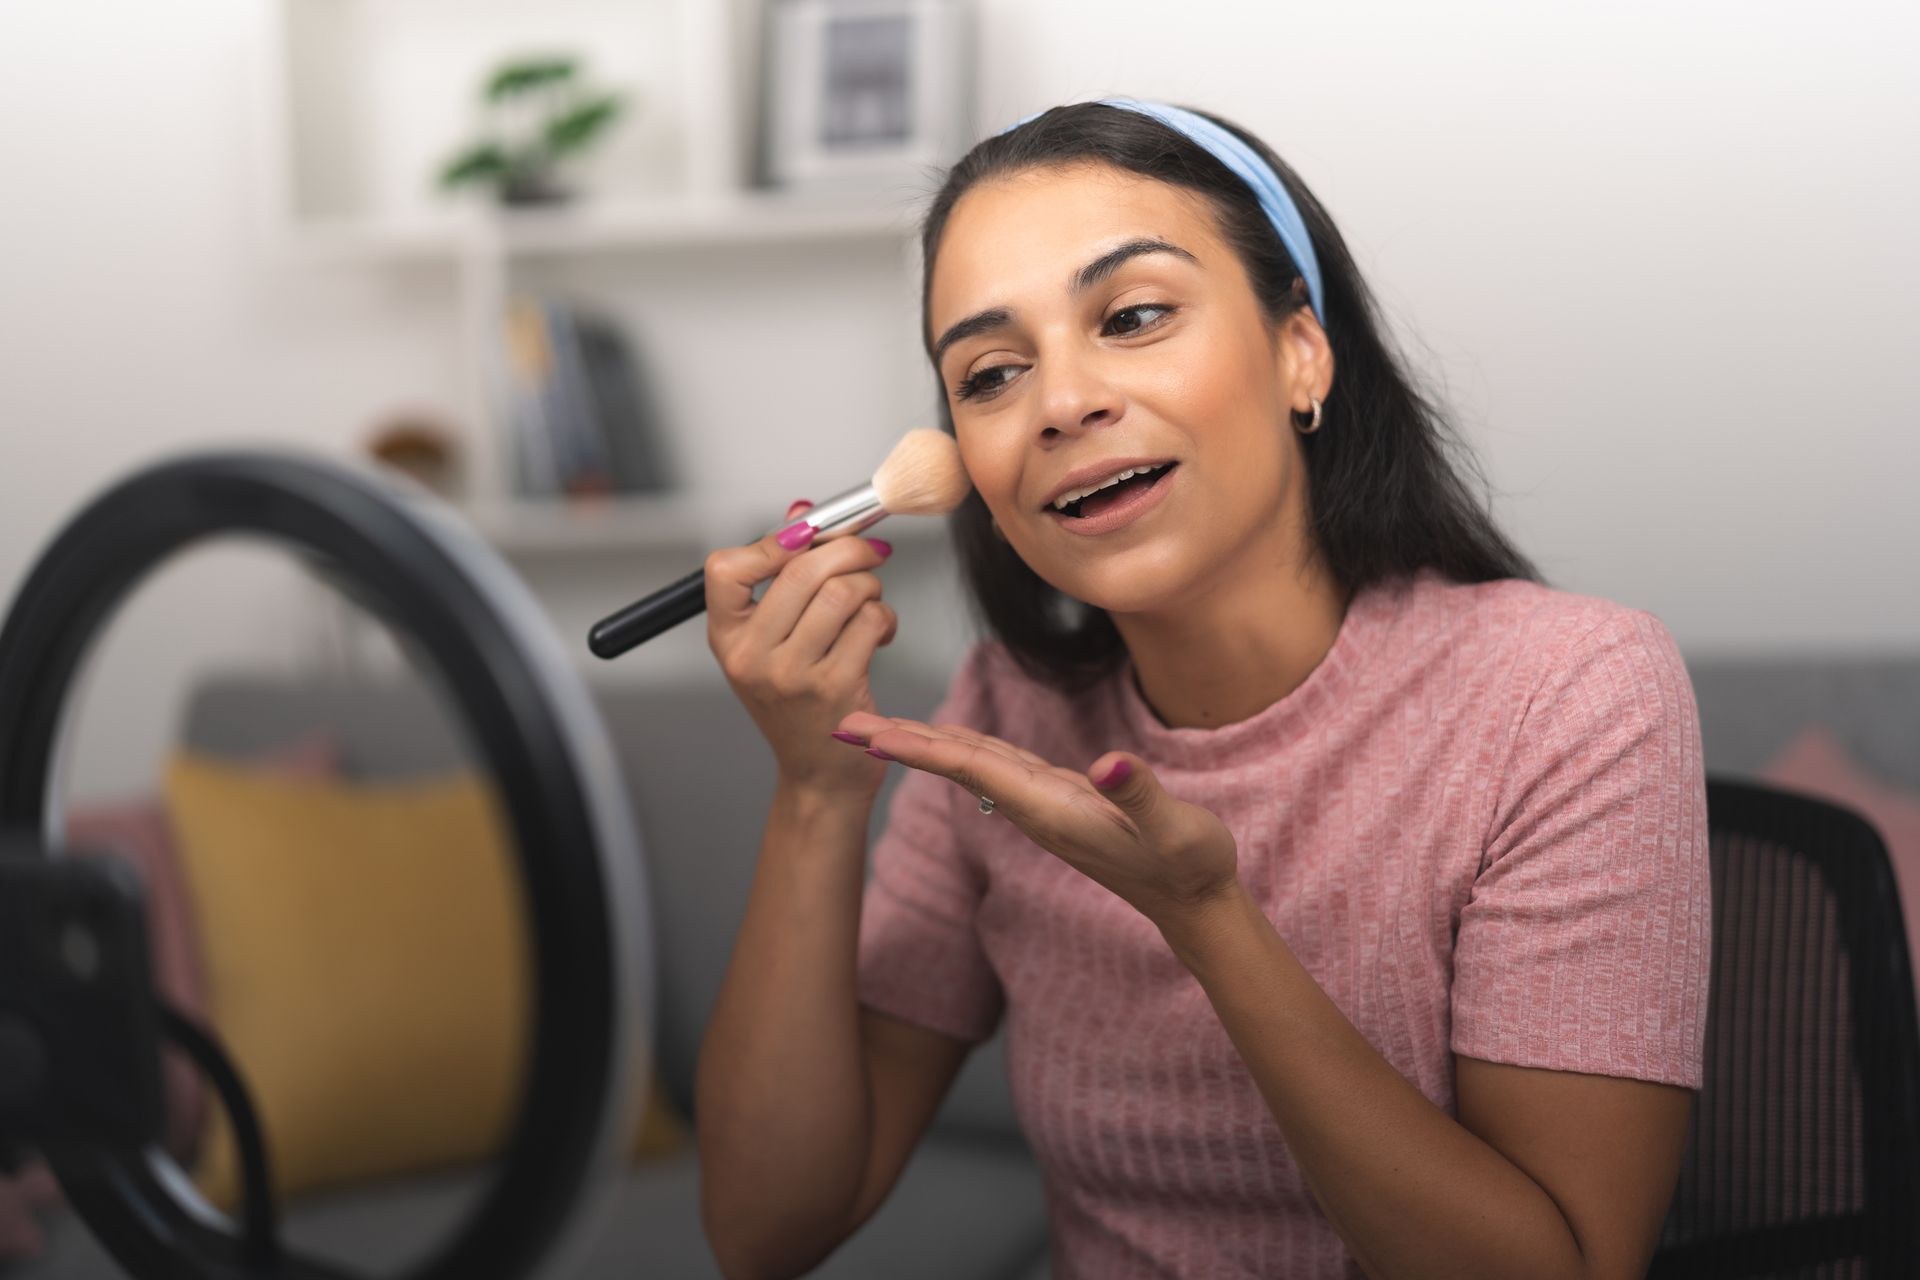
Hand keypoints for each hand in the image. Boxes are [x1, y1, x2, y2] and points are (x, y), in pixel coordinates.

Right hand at [706, 500, 898, 799]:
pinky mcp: (836, 688)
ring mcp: (793, 675)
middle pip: (801, 570)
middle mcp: (752, 657)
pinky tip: (880, 633)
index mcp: (727, 639)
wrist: (820, 774)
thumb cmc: (799, 699)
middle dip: (846, 548)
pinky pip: (871, 621)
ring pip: (843, 592)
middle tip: (869, 550)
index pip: (723, 569)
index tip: (807, 537)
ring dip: (870, 585)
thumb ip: (782, 575)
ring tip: (870, 602)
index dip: (772, 541)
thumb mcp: (775, 641)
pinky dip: (884, 617)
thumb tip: (804, 511)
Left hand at [833, 711, 1240, 928]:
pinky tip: (947, 738)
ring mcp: (1042, 805)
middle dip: (896, 743)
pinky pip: (997, 766)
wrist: (1195, 903)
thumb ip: (1139, 795)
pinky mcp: (1057, 800)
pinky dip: (963, 746)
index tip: (866, 734)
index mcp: (1049, 808)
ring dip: (921, 743)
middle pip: (952, 765)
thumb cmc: (1189, 865)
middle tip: (837, 721)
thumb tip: (1108, 763)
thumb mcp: (1174, 829)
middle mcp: (1034, 807)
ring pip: (970, 764)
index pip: (969, 767)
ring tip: (874, 726)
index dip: (918, 747)